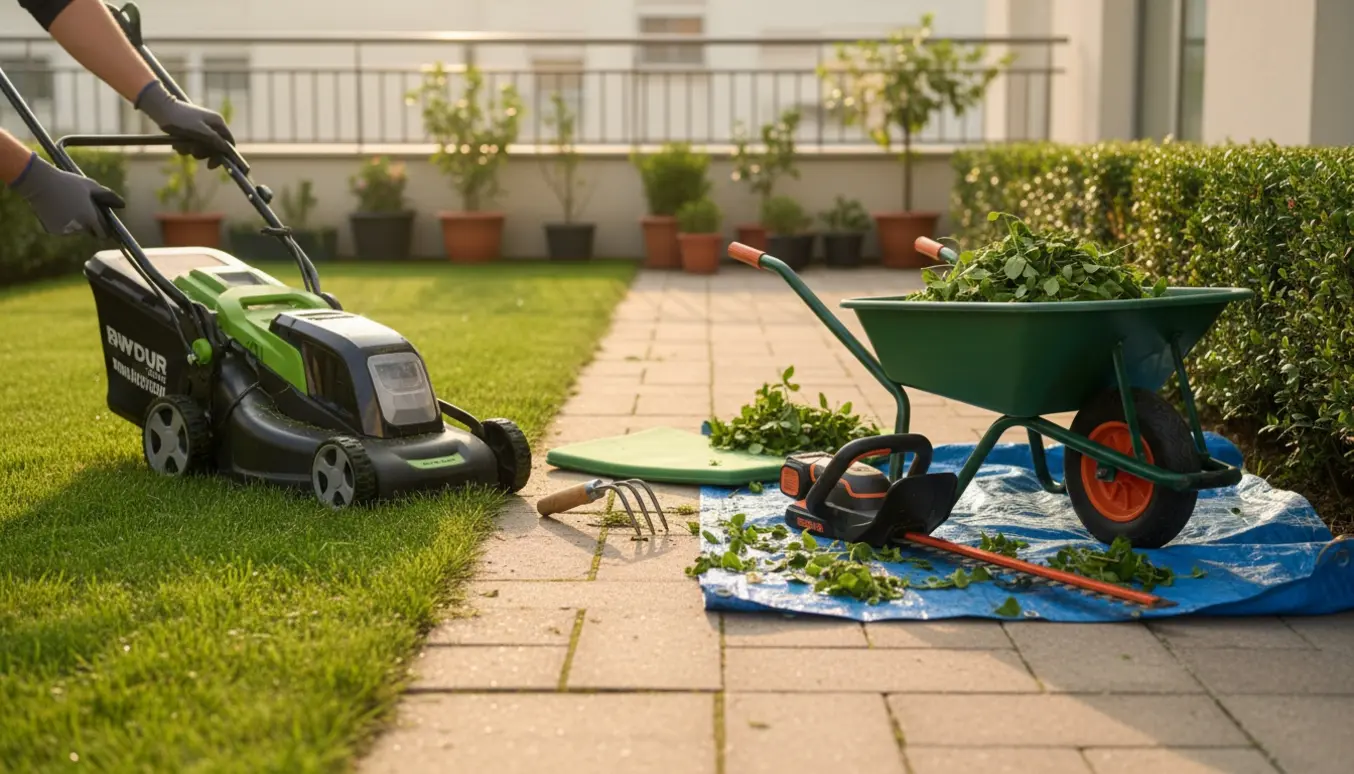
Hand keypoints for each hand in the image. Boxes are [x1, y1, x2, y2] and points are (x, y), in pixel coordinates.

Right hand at [9, 154, 125, 237]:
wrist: (39, 183)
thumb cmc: (68, 182)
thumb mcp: (90, 186)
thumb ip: (108, 196)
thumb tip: (122, 205)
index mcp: (90, 218)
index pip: (104, 233)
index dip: (104, 229)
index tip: (103, 225)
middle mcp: (79, 227)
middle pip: (90, 231)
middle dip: (89, 223)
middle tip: (81, 208)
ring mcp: (65, 231)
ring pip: (77, 230)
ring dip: (76, 223)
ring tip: (67, 206)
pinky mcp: (53, 231)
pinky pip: (64, 230)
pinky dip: (63, 223)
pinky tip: (57, 210)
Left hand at [135, 80, 235, 168]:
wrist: (160, 108)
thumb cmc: (180, 119)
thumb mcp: (199, 131)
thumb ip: (214, 140)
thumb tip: (227, 149)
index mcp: (218, 122)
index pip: (228, 143)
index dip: (223, 155)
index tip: (211, 165)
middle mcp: (212, 125)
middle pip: (214, 147)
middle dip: (201, 152)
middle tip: (191, 150)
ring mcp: (202, 127)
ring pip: (201, 147)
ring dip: (190, 149)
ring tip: (180, 145)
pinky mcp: (191, 130)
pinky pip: (192, 144)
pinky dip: (184, 146)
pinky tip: (176, 142)